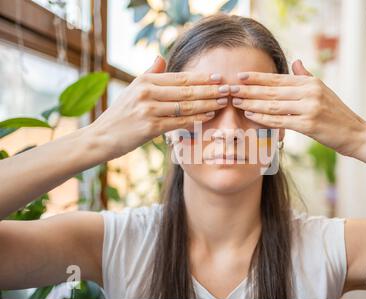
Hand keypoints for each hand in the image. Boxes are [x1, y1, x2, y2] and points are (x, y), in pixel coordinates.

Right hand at [87, 56, 229, 158]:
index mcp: (145, 81)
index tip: (218, 77)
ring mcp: (148, 109)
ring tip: (222, 102)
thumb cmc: (120, 114)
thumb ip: (149, 74)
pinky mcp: (150, 127)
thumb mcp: (132, 89)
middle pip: (186, 90)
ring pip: (186, 105)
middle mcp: (147, 92)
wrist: (101, 137)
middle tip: (228, 89)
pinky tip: (208, 116)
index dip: (201, 77)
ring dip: (207, 104)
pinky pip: (179, 122)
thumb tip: (161, 58)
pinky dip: (195, 119)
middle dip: (210, 90)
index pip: (180, 77)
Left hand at [231, 60, 365, 156]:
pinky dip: (264, 118)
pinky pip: (280, 120)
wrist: (354, 133)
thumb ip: (305, 77)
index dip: (257, 77)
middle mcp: (309, 92)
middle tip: (231, 88)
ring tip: (237, 101)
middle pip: (272, 90)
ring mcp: (309, 108)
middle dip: (249, 89)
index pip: (278, 78)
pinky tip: (251, 116)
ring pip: (273, 105)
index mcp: (310, 83)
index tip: (240, 76)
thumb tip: (295, 62)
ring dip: (252, 103)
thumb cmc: (336, 113)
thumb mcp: (323, 90)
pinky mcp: (309, 124)